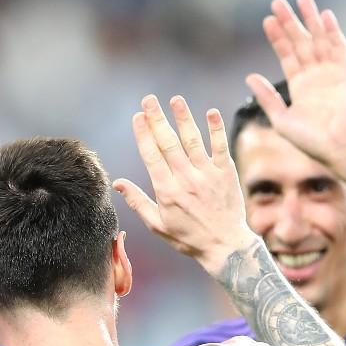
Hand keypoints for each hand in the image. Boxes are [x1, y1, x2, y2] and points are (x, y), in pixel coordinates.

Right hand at [114, 94, 259, 275]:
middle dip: (157, 119)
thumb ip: (138, 202)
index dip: (143, 134)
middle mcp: (186, 179)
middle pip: (168, 143)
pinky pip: (220, 146)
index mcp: (167, 190)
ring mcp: (207, 174)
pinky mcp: (226, 173)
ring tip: (175, 100)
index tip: (137, 116)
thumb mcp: (157, 225)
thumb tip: (119, 183)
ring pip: (192, 140)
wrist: (225, 246)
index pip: (151, 156)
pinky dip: (216, 129)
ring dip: (183, 118)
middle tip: (148, 100)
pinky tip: (211, 112)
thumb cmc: (189, 238)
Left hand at [245, 0, 345, 172]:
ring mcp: (331, 72)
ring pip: (319, 39)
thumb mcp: (281, 119)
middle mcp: (315, 75)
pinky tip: (325, 16)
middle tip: (278, 2)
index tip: (267, 21)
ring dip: (311, 20)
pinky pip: (339, 48)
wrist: (338, 149)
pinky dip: (332, 32)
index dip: (277, 38)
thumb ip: (267, 98)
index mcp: (299, 85)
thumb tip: (249, 77)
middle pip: (300, 42)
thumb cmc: (310, 141)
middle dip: (290, 22)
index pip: (286, 54)